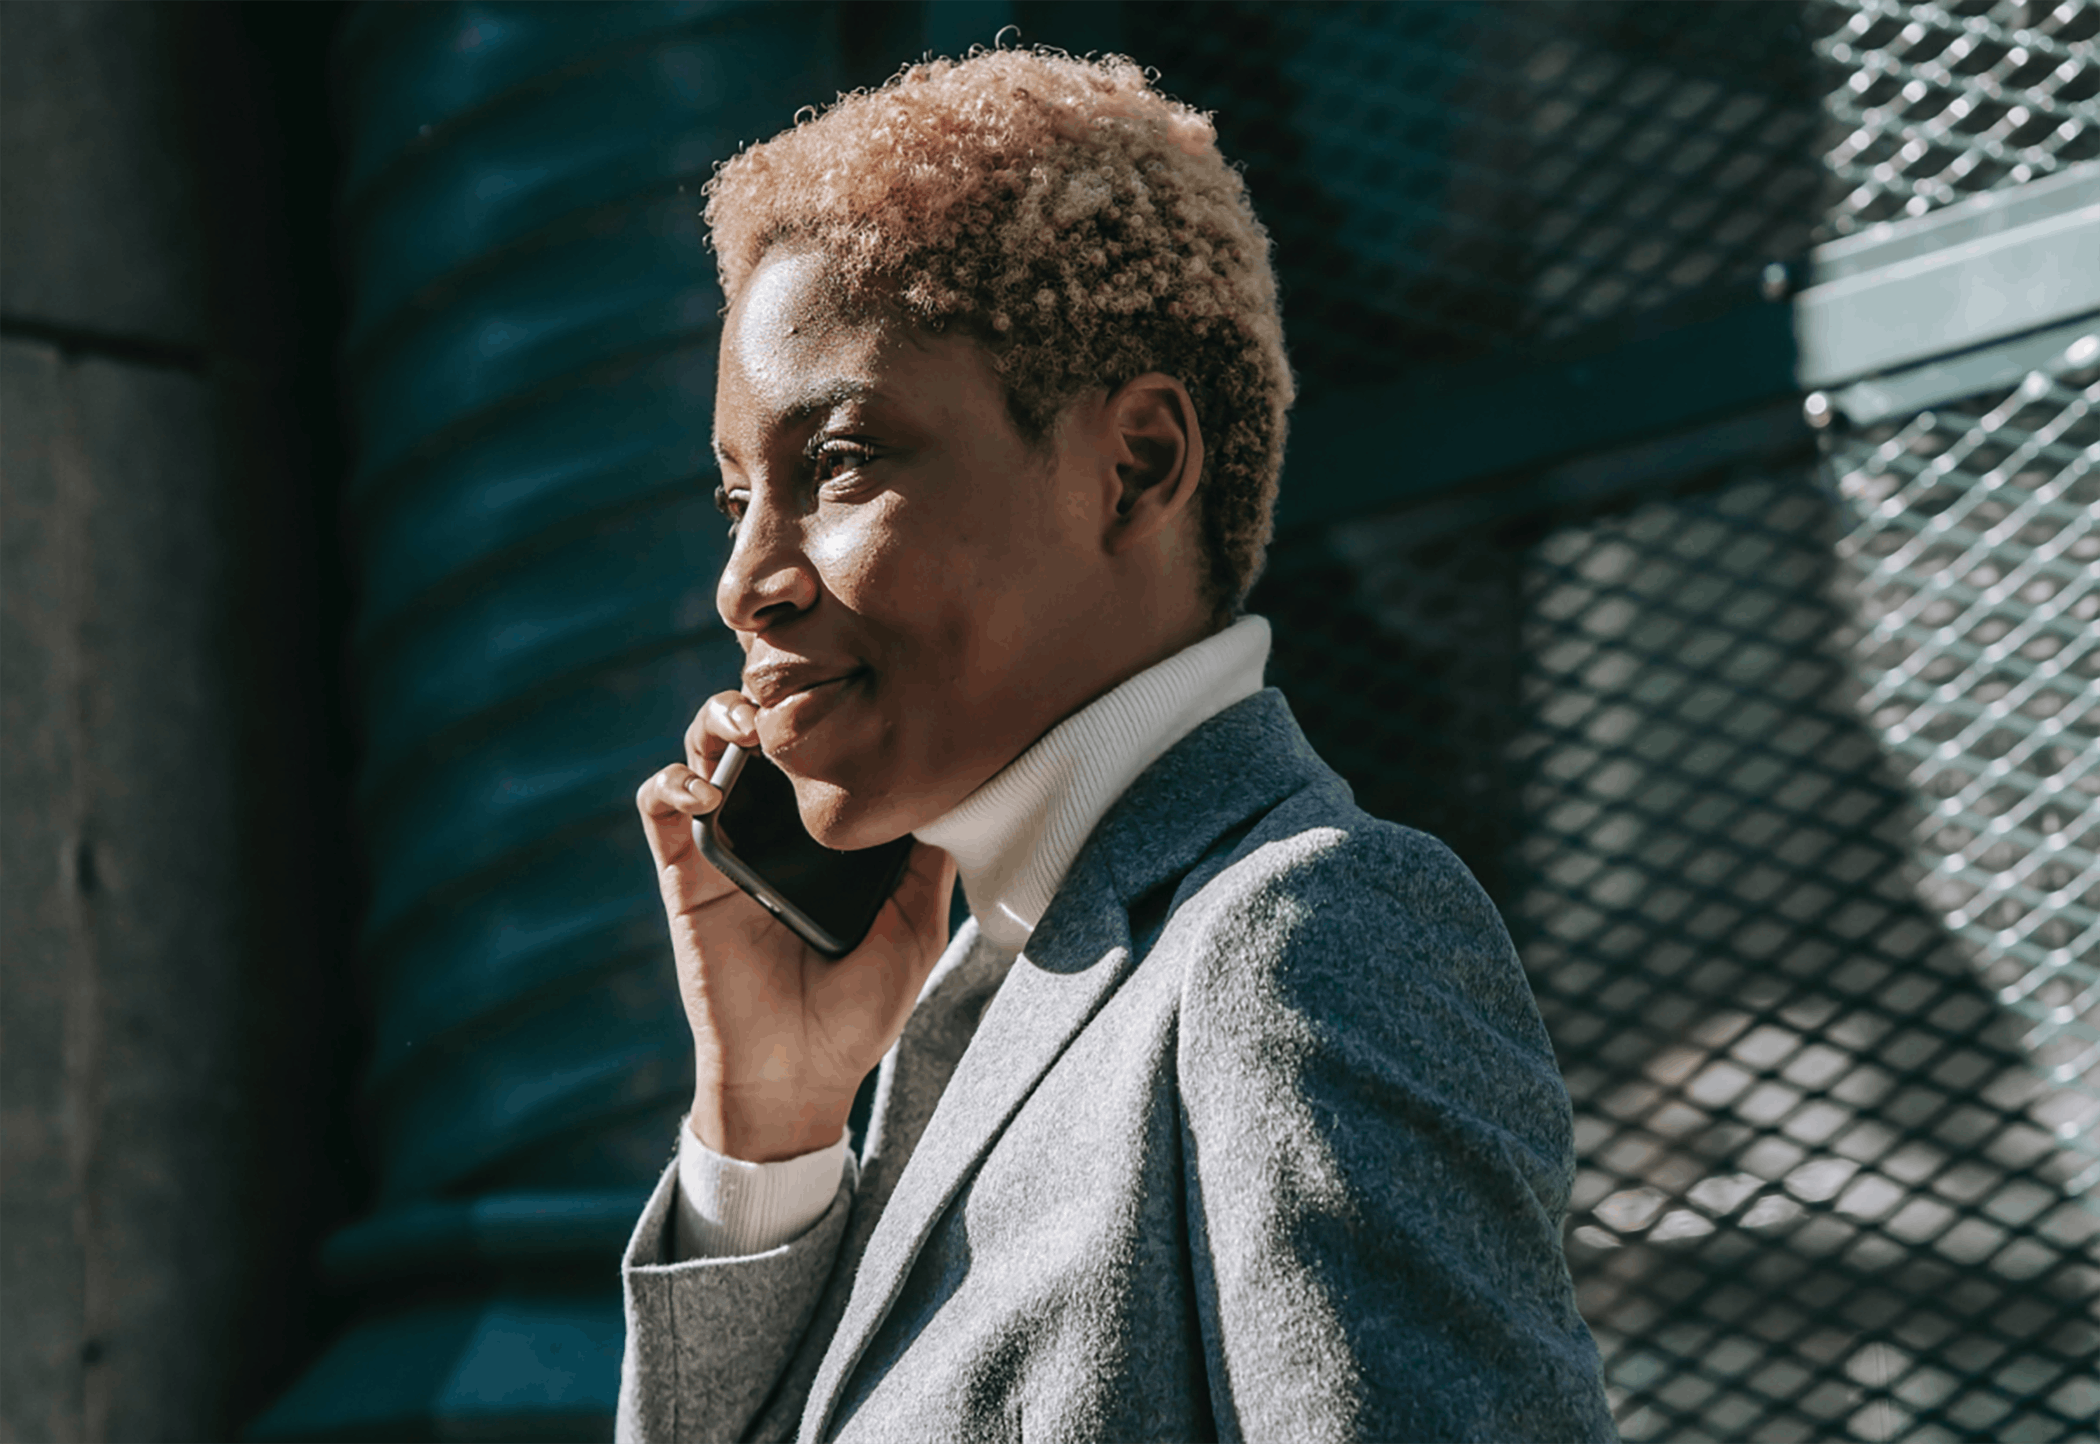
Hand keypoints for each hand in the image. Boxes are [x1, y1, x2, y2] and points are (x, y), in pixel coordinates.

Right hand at [635, 691, 955, 1160]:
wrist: (798, 1073)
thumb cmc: (860, 1010)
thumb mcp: (918, 928)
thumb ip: (929, 862)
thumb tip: (957, 788)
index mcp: (828, 830)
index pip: (821, 745)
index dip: (829, 703)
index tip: (855, 678)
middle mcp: (775, 824)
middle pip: (761, 727)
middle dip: (771, 691)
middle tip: (792, 692)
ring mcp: (727, 841)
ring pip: (704, 746)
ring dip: (718, 718)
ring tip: (746, 724)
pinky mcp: (684, 872)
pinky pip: (659, 805)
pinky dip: (673, 782)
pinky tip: (706, 791)